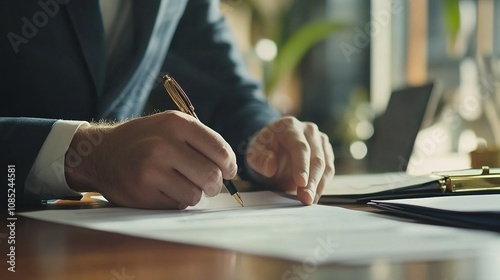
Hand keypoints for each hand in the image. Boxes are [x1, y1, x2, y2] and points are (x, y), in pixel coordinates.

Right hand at [64, 111, 237, 208]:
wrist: (100, 153)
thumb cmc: (144, 140)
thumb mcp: (170, 126)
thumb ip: (200, 141)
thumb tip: (230, 167)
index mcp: (177, 123)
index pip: (220, 150)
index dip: (229, 166)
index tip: (227, 171)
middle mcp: (164, 144)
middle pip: (211, 176)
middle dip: (215, 185)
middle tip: (209, 185)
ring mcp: (152, 169)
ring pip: (195, 195)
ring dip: (193, 194)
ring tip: (180, 184)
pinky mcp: (143, 192)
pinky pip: (177, 205)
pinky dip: (176, 201)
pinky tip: (163, 189)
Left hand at [246, 117, 334, 204]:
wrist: (273, 147)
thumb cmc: (263, 150)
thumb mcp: (253, 154)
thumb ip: (260, 160)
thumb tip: (270, 167)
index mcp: (289, 126)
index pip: (300, 146)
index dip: (301, 166)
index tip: (301, 183)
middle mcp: (308, 130)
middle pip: (316, 157)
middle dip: (312, 181)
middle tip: (306, 198)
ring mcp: (320, 140)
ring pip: (326, 165)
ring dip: (318, 185)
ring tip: (309, 200)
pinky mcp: (326, 151)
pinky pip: (328, 170)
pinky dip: (322, 184)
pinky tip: (314, 195)